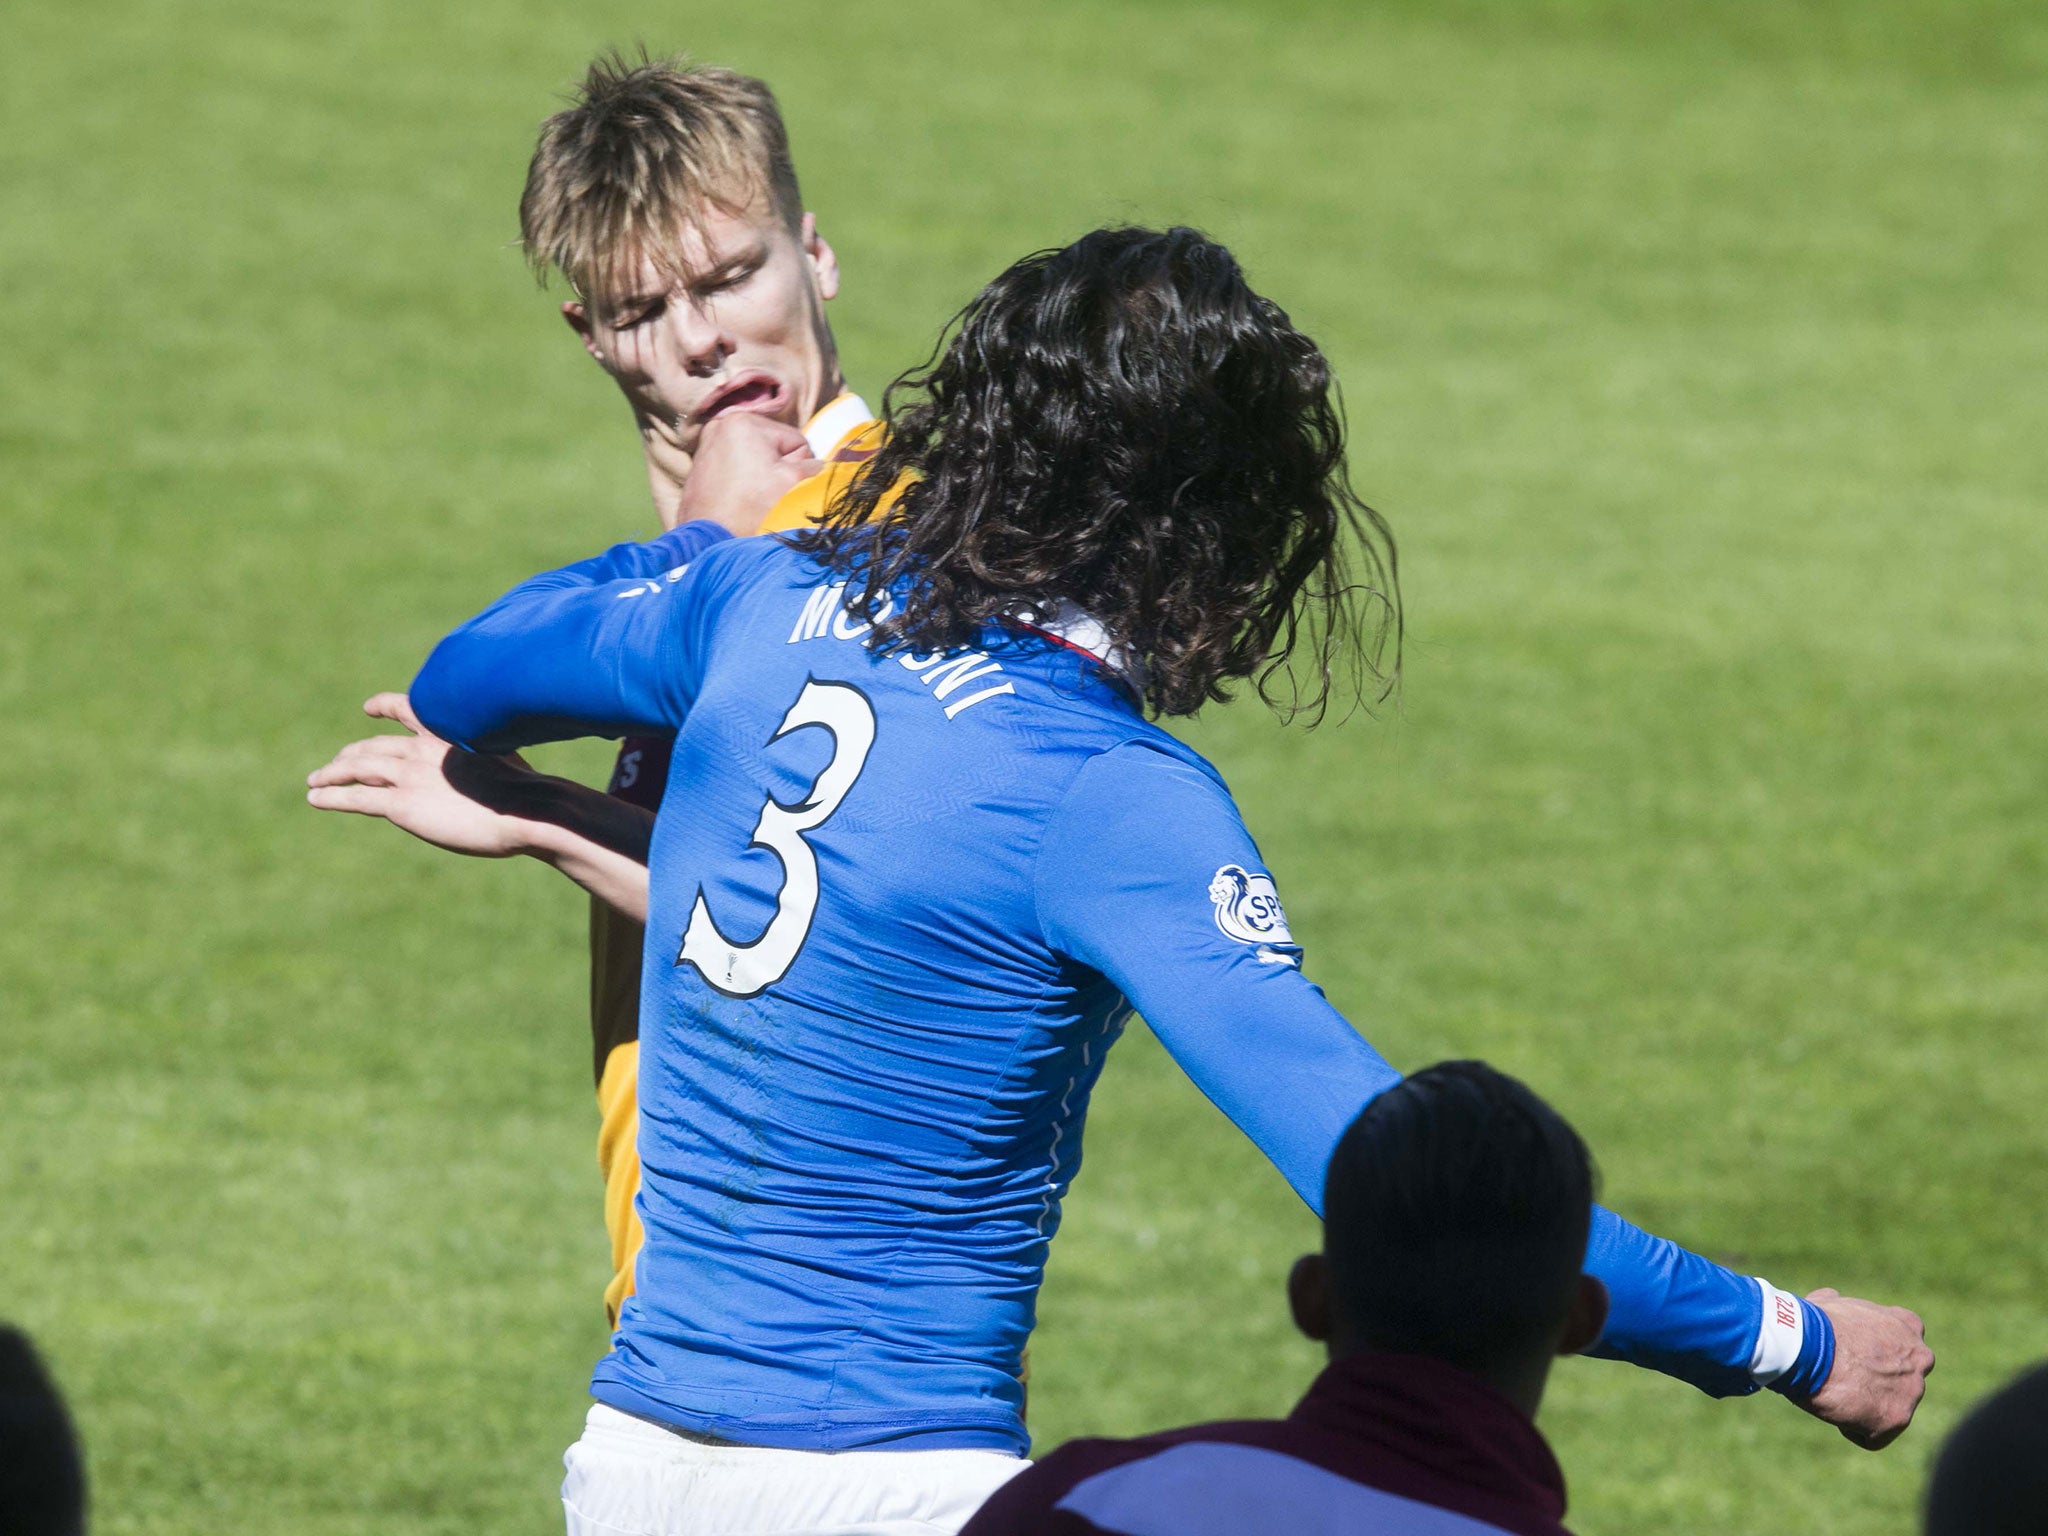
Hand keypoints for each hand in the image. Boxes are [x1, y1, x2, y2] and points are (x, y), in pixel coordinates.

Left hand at [306, 693, 539, 857]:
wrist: (527, 809)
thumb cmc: (527, 790)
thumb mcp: (504, 756)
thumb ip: (480, 757)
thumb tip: (484, 769)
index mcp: (447, 731)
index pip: (406, 709)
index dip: (384, 705)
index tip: (369, 708)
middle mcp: (422, 748)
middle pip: (373, 746)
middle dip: (350, 754)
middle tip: (335, 763)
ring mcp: (409, 775)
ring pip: (358, 768)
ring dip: (332, 774)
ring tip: (315, 781)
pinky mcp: (401, 804)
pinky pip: (356, 797)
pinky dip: (332, 796)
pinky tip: (317, 798)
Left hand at [671, 412, 819, 534]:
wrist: (709, 546)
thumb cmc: (752, 512)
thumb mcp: (795, 484)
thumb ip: (817, 467)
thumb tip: (830, 462)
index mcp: (744, 422)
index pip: (797, 442)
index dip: (798, 468)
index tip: (780, 488)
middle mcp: (721, 425)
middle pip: (775, 448)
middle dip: (777, 472)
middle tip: (766, 497)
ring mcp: (707, 445)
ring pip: (758, 460)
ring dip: (762, 479)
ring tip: (752, 501)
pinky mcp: (700, 466)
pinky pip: (737, 469)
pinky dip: (743, 484)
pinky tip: (739, 502)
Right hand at [1794, 1287, 1933, 1449]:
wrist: (1808, 1346)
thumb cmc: (1813, 1322)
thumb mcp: (1830, 1304)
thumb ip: (1843, 1306)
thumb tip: (1830, 1299)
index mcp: (1907, 1326)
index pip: (1906, 1345)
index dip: (1880, 1353)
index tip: (1856, 1357)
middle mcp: (1919, 1359)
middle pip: (1904, 1381)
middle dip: (1880, 1384)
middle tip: (1847, 1381)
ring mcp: (1911, 1392)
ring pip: (1891, 1410)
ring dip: (1865, 1407)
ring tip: (1834, 1396)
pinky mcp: (1895, 1420)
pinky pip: (1874, 1436)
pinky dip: (1852, 1428)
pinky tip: (1833, 1411)